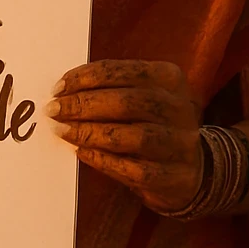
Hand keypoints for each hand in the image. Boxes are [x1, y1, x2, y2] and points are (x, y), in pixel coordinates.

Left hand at [47, 59, 200, 213]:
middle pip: (127, 101)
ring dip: (91, 132)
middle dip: (84, 104)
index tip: (58, 87)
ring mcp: (181, 143)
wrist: (194, 169)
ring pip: (133, 136)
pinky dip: (103, 160)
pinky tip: (82, 152)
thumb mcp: (143, 96)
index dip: (85, 77)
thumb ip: (111, 89)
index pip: (122, 71)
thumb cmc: (154, 124)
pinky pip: (134, 169)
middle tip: (54, 109)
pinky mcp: (175, 177)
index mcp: (169, 78)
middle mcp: (180, 108)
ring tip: (63, 130)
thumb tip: (64, 90)